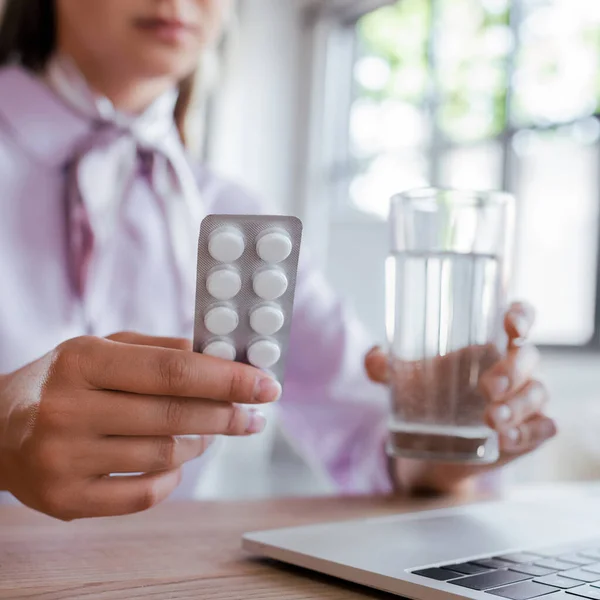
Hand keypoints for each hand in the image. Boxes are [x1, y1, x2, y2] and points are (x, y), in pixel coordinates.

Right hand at [0, 332, 280, 519]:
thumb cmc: (64, 381)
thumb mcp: (102, 349)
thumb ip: (160, 349)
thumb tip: (221, 356)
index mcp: (82, 361)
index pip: (172, 370)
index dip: (226, 378)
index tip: (266, 384)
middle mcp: (68, 409)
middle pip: (174, 414)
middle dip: (227, 414)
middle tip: (255, 412)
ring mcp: (63, 459)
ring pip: (164, 456)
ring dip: (199, 443)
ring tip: (209, 431)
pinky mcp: (64, 500)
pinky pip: (143, 495)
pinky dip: (171, 478)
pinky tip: (177, 461)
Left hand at [365, 302, 556, 494]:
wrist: (432, 446)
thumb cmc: (429, 397)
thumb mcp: (406, 380)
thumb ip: (385, 367)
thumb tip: (373, 358)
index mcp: (489, 346)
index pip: (518, 319)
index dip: (522, 315)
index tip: (511, 323)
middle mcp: (514, 368)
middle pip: (528, 358)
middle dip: (512, 371)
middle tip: (486, 388)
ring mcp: (525, 400)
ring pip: (538, 393)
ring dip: (518, 406)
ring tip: (491, 420)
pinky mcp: (529, 431)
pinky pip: (543, 428)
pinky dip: (529, 432)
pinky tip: (507, 439)